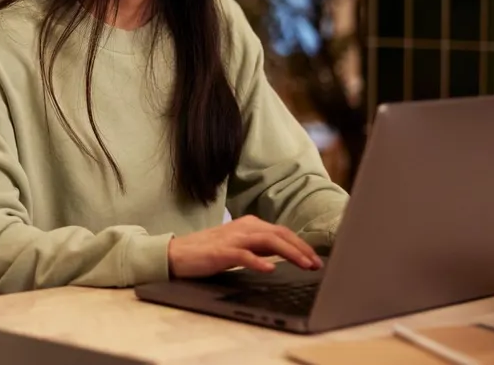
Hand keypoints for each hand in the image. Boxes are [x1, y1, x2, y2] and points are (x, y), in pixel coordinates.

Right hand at [168, 215, 322, 278]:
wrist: (177, 254)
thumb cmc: (208, 252)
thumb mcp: (239, 246)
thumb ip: (259, 246)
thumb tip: (285, 253)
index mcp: (249, 225)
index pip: (282, 232)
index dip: (301, 245)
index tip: (316, 259)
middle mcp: (243, 227)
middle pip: (280, 234)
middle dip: (301, 248)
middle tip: (317, 264)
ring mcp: (232, 238)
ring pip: (268, 241)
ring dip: (289, 253)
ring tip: (304, 265)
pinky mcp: (220, 252)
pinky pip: (244, 254)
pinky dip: (259, 261)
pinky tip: (270, 269)